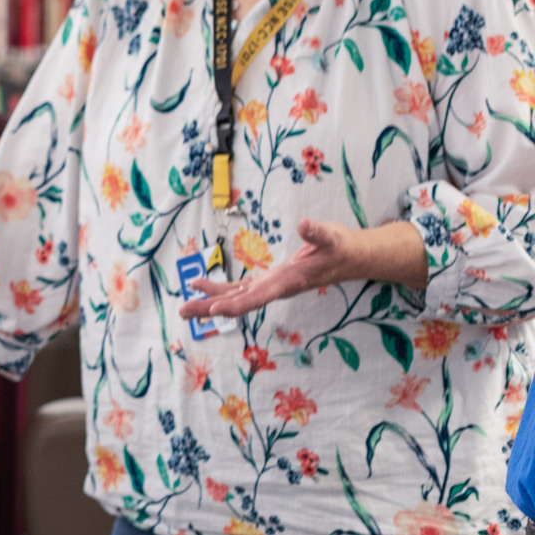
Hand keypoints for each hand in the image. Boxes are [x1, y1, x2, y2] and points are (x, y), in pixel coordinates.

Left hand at [179, 219, 426, 319]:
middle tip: (183, 311)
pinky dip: (220, 290)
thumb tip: (304, 223)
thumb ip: (318, 232)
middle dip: (212, 308)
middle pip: (240, 302)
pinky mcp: (269, 281)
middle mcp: (276, 288)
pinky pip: (240, 289)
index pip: (260, 296)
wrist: (351, 258)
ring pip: (236, 298)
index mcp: (289, 281)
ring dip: (209, 302)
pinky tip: (200, 288)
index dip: (238, 304)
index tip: (215, 310)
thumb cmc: (341, 246)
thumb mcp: (332, 236)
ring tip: (183, 308)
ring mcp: (271, 287)